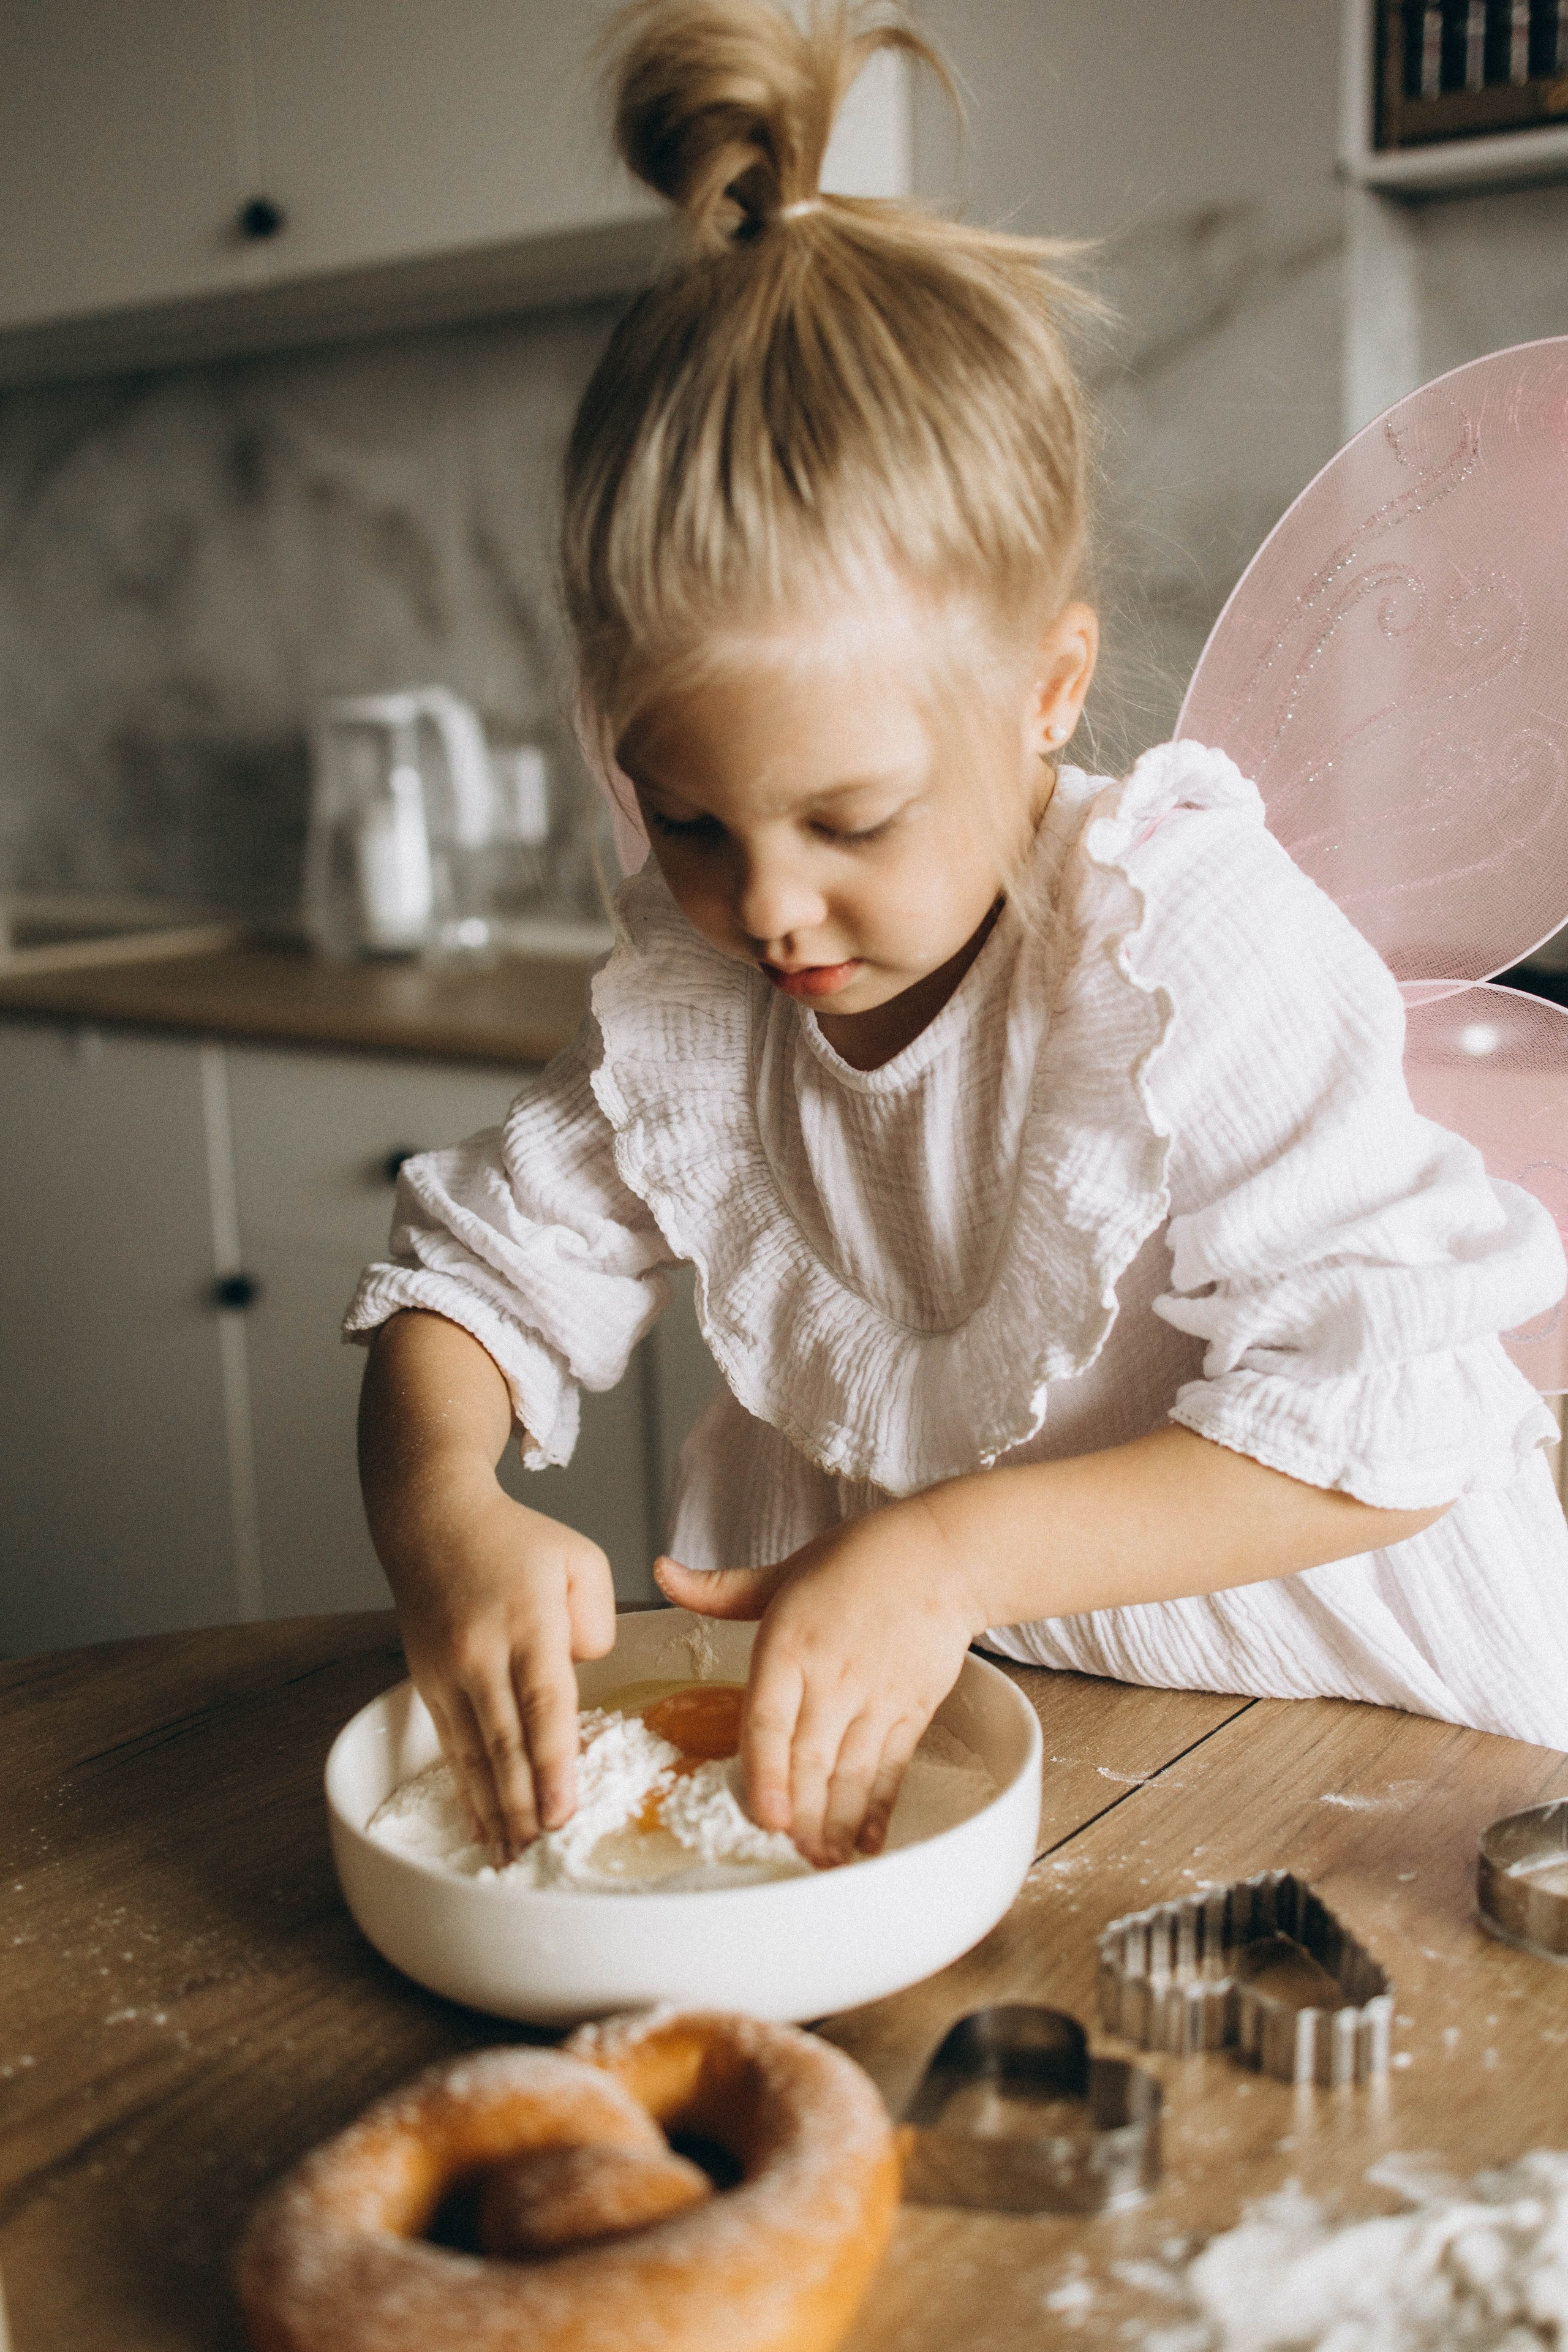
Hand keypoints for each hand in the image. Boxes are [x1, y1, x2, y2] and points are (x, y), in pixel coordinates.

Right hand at [358, 1311, 614, 1862]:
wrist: (432, 1520)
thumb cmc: (517, 1543)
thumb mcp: (582, 1561)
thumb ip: (597, 1624)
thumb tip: (584, 1677)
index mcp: (528, 1621)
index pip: (544, 1702)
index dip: (553, 1763)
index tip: (563, 1811)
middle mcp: (482, 1652)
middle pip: (505, 1740)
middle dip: (523, 1804)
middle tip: (541, 1856)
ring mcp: (448, 1671)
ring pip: (473, 1753)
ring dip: (493, 1810)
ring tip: (511, 1858)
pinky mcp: (427, 1683)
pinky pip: (450, 1746)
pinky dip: (465, 1789)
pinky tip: (478, 1825)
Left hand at [655, 1498, 982, 1867]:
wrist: (941, 1555)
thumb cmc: (858, 1561)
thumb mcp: (784, 1572)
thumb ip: (721, 1589)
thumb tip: (662, 1572)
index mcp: (790, 1644)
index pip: (769, 1720)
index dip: (766, 1772)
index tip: (766, 1816)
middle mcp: (832, 1676)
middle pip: (811, 1758)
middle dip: (801, 1815)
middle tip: (790, 1858)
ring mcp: (875, 1696)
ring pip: (852, 1771)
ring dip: (837, 1822)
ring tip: (823, 1861)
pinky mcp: (911, 1709)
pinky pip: (891, 1766)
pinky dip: (879, 1807)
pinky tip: (867, 1840)